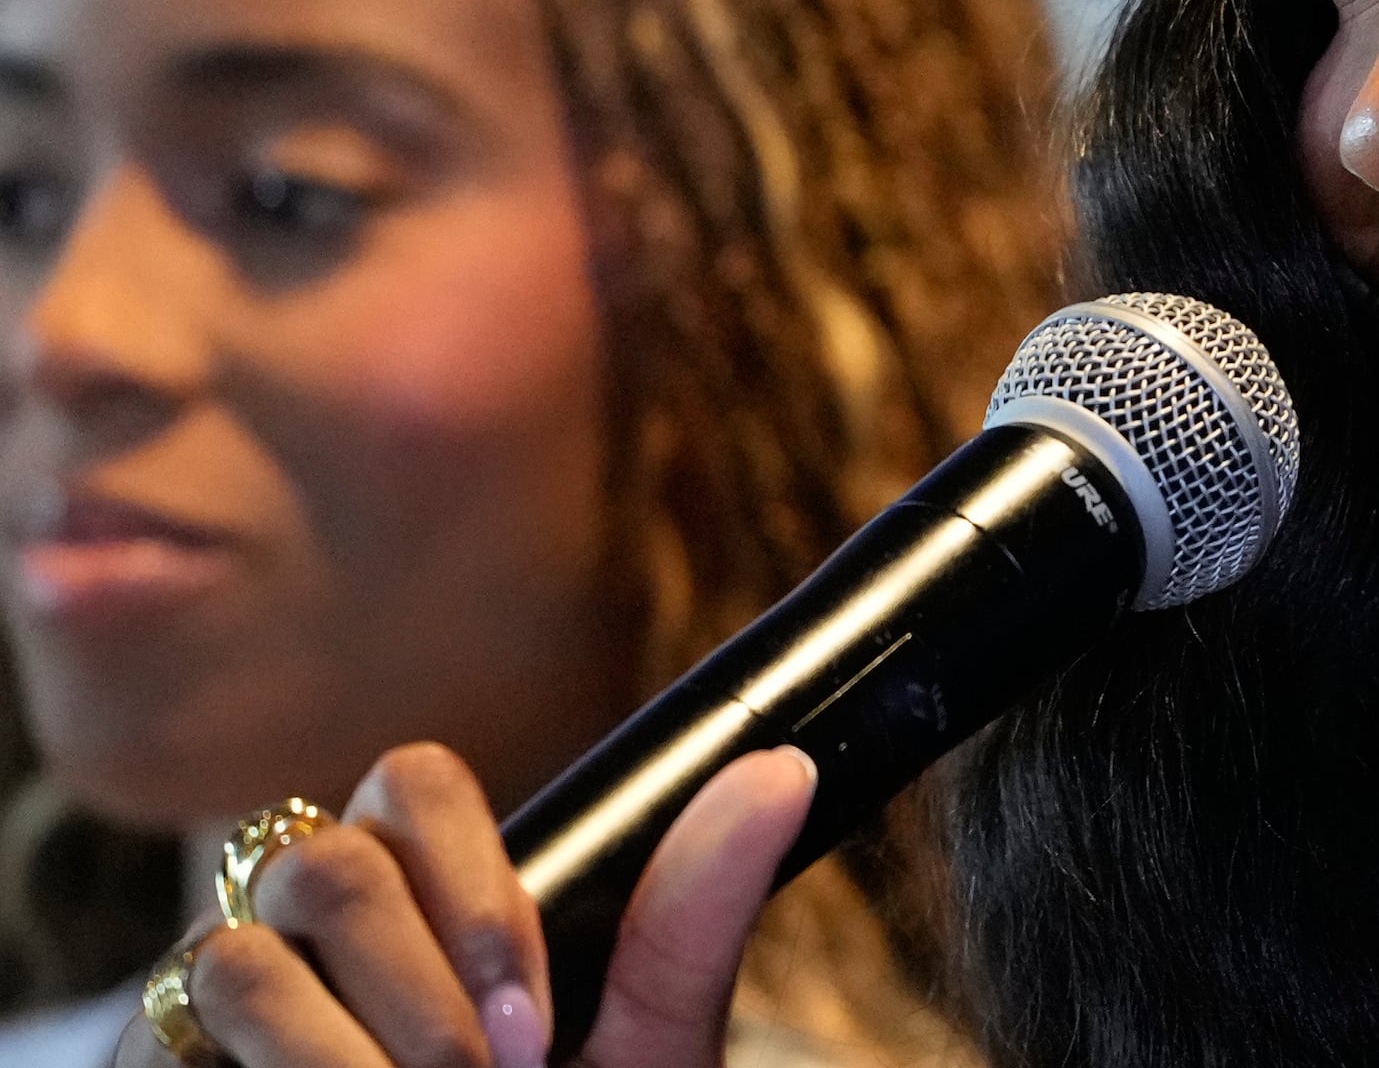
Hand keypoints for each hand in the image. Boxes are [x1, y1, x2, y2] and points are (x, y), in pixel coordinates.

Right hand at [120, 742, 814, 1067]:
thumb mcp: (640, 1056)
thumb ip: (689, 926)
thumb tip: (781, 771)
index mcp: (430, 896)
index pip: (414, 784)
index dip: (471, 882)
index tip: (534, 1017)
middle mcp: (318, 928)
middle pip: (329, 857)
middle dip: (420, 982)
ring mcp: (230, 993)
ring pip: (243, 944)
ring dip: (347, 1047)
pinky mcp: (164, 1055)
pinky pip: (185, 1015)